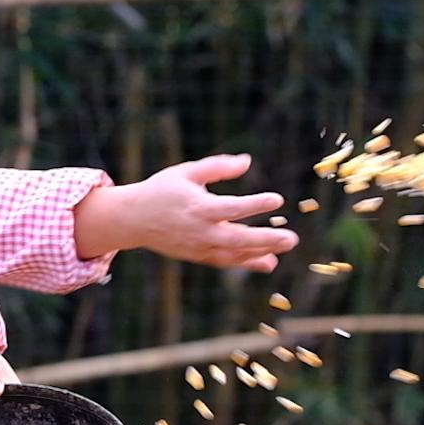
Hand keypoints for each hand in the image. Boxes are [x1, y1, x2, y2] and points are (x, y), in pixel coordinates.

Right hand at [74, 153, 297, 270]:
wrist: (132, 220)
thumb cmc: (161, 191)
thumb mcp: (187, 172)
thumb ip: (217, 167)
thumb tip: (247, 162)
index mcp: (198, 207)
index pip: (232, 208)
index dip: (255, 204)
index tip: (277, 199)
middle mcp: (200, 230)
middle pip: (238, 238)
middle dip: (266, 240)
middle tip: (291, 239)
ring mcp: (198, 246)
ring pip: (233, 254)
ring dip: (259, 254)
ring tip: (282, 252)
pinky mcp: (196, 256)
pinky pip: (224, 261)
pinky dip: (245, 262)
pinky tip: (267, 261)